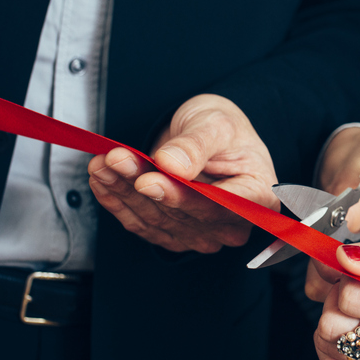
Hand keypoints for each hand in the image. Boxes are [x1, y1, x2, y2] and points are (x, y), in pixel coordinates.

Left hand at [87, 94, 278, 253]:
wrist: (208, 136)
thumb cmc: (223, 129)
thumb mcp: (216, 123)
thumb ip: (196, 145)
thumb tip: (171, 165)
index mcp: (258, 195)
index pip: (218, 206)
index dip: (181, 197)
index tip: (147, 181)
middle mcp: (234, 224)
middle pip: (182, 214)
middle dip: (142, 184)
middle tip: (115, 158)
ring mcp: (204, 234)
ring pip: (156, 220)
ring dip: (123, 191)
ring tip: (103, 162)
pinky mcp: (175, 235)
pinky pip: (142, 224)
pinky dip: (117, 200)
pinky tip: (102, 178)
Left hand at [308, 233, 359, 359]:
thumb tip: (344, 258)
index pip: (349, 296)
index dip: (346, 275)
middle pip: (333, 324)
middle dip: (335, 298)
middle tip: (359, 285)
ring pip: (329, 347)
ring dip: (333, 320)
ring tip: (359, 305)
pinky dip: (333, 344)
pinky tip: (351, 325)